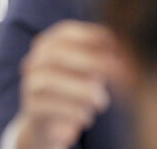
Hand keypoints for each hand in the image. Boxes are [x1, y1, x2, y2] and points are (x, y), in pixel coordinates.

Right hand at [15, 20, 126, 148]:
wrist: (50, 124)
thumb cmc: (76, 91)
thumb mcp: (90, 72)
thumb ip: (103, 60)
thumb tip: (127, 56)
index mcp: (48, 45)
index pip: (65, 32)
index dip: (90, 35)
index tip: (116, 46)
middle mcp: (34, 61)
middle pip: (57, 54)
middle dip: (90, 62)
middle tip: (117, 75)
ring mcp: (29, 84)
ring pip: (50, 81)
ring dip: (82, 91)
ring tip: (101, 102)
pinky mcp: (31, 108)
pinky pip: (49, 107)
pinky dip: (73, 111)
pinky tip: (87, 116)